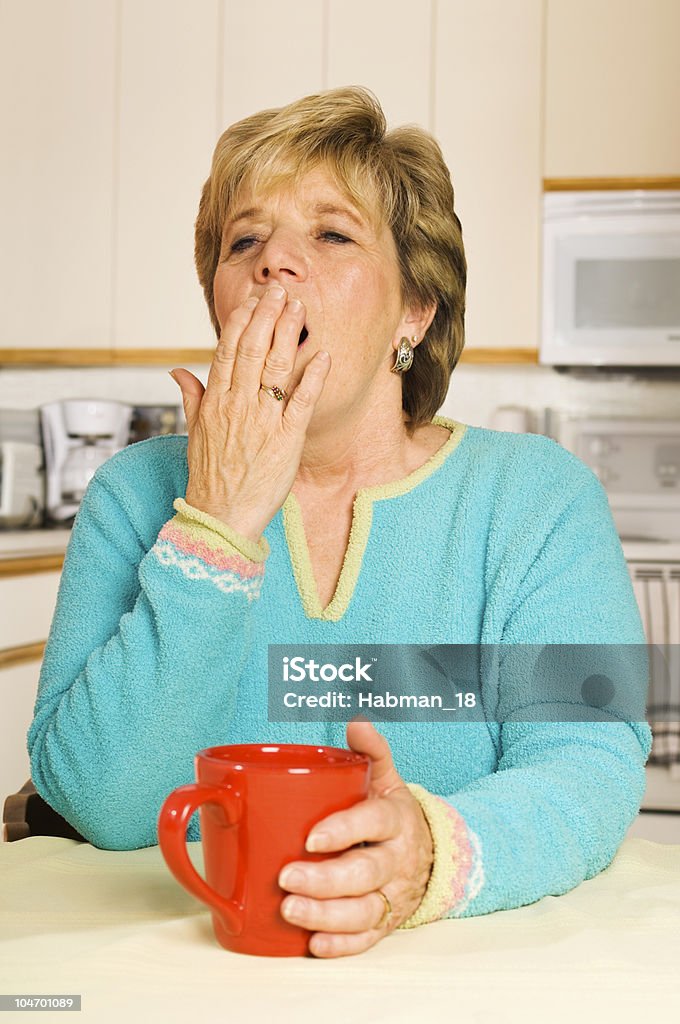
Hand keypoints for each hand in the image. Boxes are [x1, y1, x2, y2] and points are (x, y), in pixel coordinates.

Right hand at [169, 285, 330, 541]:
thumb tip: (178, 370)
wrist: (221, 517)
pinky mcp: (286, 441)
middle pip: (252, 349)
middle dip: (266, 315)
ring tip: (299, 308)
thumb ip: (191, 397)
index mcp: (215, 402)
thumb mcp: (194, 433)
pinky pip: (301, 402)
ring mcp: (262, 422)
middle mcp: (237, 406)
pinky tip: (324, 355)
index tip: (254, 299)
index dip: (242, 320)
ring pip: (276, 368)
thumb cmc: (210, 478)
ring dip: (288, 335)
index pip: (227, 349)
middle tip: (280, 290)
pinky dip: (313, 377)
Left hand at [278, 720, 433, 957]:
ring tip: (290, 910)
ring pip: (364, 911)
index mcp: (395, 819)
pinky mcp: (386, 923)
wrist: (432, 856)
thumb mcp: (386, 779)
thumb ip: (371, 752)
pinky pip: (367, 939)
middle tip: (287, 877)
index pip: (373, 822)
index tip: (310, 838)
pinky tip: (313, 944)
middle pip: (365, 873)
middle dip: (325, 880)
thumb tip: (356, 723)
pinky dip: (341, 945)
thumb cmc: (391, 814)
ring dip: (327, 916)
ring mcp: (392, 895)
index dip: (344, 830)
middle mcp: (397, 860)